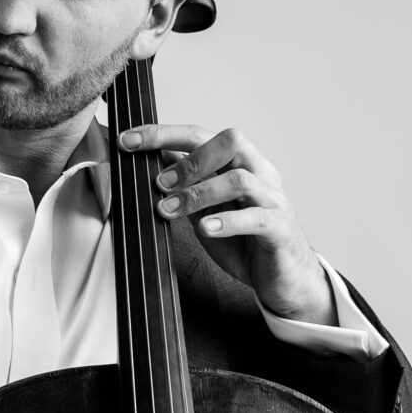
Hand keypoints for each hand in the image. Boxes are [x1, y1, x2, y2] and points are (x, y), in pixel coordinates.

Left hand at [118, 123, 335, 324]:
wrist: (283, 278)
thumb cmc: (245, 242)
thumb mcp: (206, 210)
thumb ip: (186, 186)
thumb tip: (151, 164)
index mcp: (240, 163)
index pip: (201, 135)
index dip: (163, 134)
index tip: (128, 141)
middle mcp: (260, 174)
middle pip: (231, 141)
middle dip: (189, 159)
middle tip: (159, 184)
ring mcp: (273, 200)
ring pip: (239, 179)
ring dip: (198, 193)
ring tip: (169, 210)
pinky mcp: (280, 229)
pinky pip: (257, 217)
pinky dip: (227, 221)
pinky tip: (205, 229)